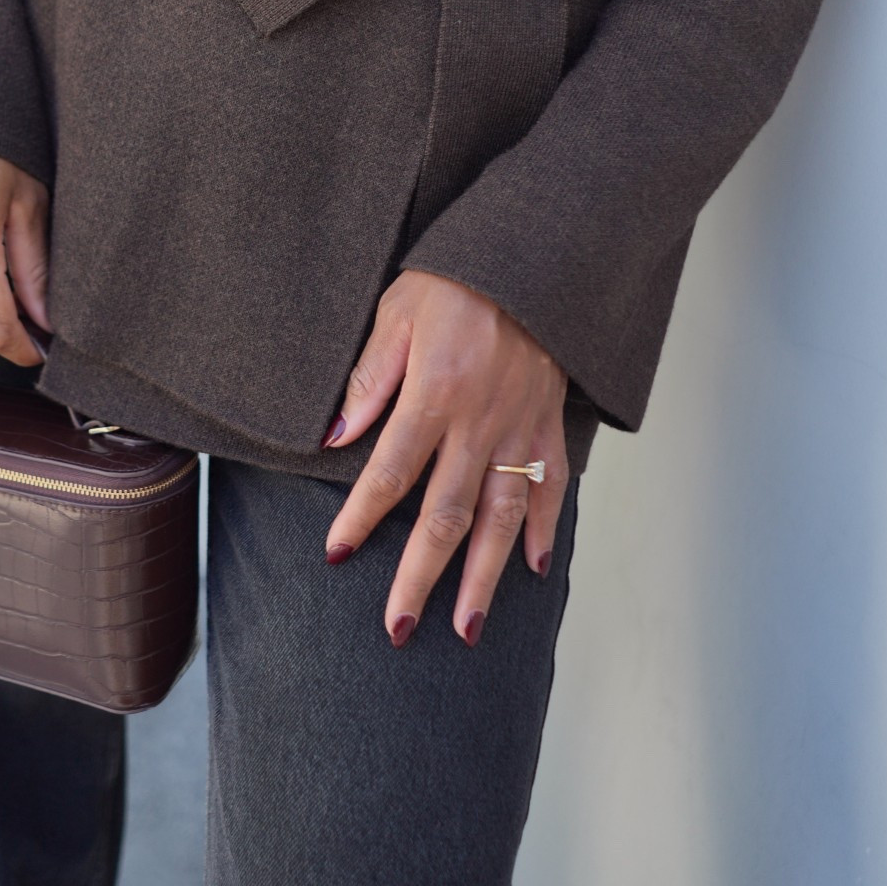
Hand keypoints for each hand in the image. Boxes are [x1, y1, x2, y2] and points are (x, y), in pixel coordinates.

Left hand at [322, 271, 567, 646]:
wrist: (533, 257)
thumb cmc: (455, 282)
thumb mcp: (396, 314)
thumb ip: (368, 380)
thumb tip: (335, 438)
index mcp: (436, 395)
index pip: (391, 473)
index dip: (361, 518)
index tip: (337, 556)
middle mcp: (480, 423)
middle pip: (446, 516)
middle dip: (420, 577)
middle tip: (398, 628)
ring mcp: (520, 430)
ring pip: (502, 518)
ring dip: (484, 578)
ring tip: (466, 628)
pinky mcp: (549, 425)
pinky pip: (551, 487)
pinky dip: (545, 531)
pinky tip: (532, 569)